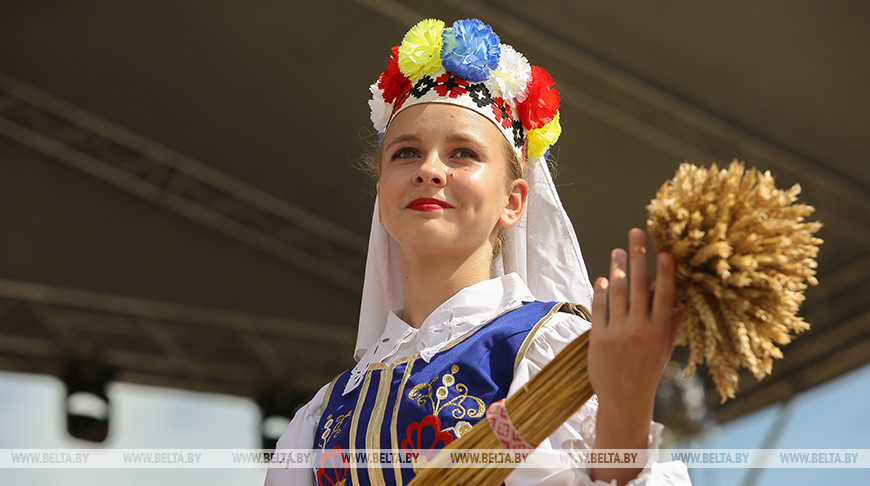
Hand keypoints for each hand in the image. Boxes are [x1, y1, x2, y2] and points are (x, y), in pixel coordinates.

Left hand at [587, 228, 684, 482]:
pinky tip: (603, 278)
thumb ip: (671, 324)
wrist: (623, 401)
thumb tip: (680, 300)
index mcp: (659, 332)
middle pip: (638, 286)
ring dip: (617, 268)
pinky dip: (601, 291)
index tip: (665, 252)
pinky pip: (599, 307)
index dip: (665, 273)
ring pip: (617, 292)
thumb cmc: (647, 373)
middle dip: (637, 257)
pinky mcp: (597, 337)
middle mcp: (639, 330)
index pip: (664, 296)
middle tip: (636, 233)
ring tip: (618, 251)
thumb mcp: (664, 350)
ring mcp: (617, 333)